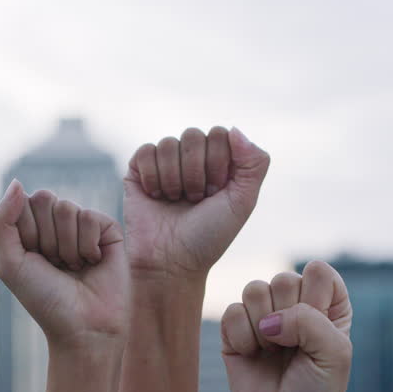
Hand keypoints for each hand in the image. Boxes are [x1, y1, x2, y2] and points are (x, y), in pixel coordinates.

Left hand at [0, 179, 128, 348]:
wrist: (83, 327)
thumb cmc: (45, 300)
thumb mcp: (9, 262)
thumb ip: (2, 220)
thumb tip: (17, 182)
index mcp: (32, 228)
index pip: (23, 203)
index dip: (27, 234)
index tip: (35, 261)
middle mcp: (57, 223)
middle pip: (45, 199)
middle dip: (46, 238)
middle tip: (56, 265)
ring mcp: (84, 225)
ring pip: (68, 208)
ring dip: (67, 246)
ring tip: (75, 268)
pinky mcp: (108, 229)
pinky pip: (90, 217)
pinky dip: (87, 246)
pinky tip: (93, 263)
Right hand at [124, 126, 269, 279]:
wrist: (171, 262)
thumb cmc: (209, 236)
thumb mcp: (243, 202)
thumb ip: (255, 163)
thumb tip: (234, 129)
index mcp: (218, 162)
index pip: (220, 134)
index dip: (218, 164)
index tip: (216, 193)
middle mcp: (191, 159)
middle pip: (194, 135)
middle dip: (196, 173)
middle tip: (195, 200)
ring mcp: (164, 164)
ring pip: (169, 144)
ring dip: (174, 179)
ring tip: (176, 201)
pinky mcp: (138, 171)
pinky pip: (145, 151)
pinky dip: (153, 177)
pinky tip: (156, 197)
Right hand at [220, 261, 352, 391]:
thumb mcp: (335, 353)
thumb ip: (308, 319)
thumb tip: (267, 320)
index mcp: (327, 305)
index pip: (318, 270)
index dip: (315, 299)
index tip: (320, 333)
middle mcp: (295, 305)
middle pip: (283, 277)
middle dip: (288, 316)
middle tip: (293, 349)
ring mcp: (264, 317)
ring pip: (253, 289)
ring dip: (263, 327)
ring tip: (272, 352)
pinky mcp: (234, 333)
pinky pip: (230, 312)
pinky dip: (241, 338)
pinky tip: (252, 357)